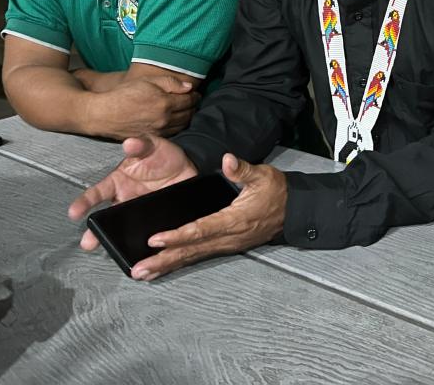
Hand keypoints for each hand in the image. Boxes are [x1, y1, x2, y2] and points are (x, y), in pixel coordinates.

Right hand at [68, 135, 197, 249]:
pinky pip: (148, 232)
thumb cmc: (163, 155)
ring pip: (124, 229)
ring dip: (117, 239)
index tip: (74, 212)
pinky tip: (145, 251)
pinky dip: (146, 241)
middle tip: (88, 243)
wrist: (189, 164)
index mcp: (119, 182)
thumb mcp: (153, 145)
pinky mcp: (156, 219)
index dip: (84, 202)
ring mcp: (139, 211)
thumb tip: (130, 143)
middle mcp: (125, 199)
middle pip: (106, 217)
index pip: (98, 192)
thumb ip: (141, 145)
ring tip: (112, 251)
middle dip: (95, 231)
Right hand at [85, 76, 199, 138]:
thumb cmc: (124, 94)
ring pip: (182, 125)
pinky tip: (174, 120)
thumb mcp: (146, 81)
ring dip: (187, 117)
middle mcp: (164, 120)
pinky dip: (177, 126)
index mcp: (165, 103)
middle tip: (192, 100)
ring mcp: (159, 131)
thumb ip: (170, 83)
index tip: (194, 93)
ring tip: (184, 110)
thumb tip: (189, 87)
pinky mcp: (152, 138)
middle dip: (193, 106)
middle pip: (188, 114)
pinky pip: (172, 133)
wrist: (104, 114)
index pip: (189, 100)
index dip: (194, 96)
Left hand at [128, 154, 286, 280]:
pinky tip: (165, 266)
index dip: (178, 235)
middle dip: (165, 260)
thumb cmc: (277, 191)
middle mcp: (229, 238)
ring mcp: (228, 245)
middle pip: (192, 250)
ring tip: (143, 273)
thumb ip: (242, 170)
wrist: (294, 210)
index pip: (201, 229)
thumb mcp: (263, 175)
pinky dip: (180, 262)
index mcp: (234, 220)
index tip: (156, 239)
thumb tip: (227, 160)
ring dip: (168, 265)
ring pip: (193, 257)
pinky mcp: (227, 247)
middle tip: (139, 269)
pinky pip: (199, 256)